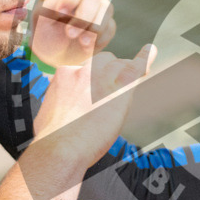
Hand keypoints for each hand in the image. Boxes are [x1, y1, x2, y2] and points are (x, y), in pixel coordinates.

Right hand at [21, 43, 156, 199]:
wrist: (61, 148)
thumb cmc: (53, 138)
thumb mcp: (48, 112)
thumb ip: (57, 101)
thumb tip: (58, 106)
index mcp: (64, 75)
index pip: (84, 68)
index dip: (92, 79)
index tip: (93, 90)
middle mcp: (83, 71)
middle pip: (104, 61)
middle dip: (109, 72)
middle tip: (110, 92)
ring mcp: (102, 77)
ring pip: (119, 65)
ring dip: (124, 73)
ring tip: (127, 84)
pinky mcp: (119, 88)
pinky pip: (135, 67)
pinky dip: (145, 58)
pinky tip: (151, 51)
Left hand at [31, 0, 115, 67]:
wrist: (55, 55)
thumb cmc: (45, 32)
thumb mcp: (40, 18)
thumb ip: (51, 7)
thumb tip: (70, 9)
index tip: (60, 14)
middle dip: (83, 16)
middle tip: (70, 34)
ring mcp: (97, 9)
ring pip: (106, 8)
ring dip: (94, 27)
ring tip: (82, 42)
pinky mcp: (106, 26)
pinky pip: (110, 27)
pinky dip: (99, 39)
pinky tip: (86, 46)